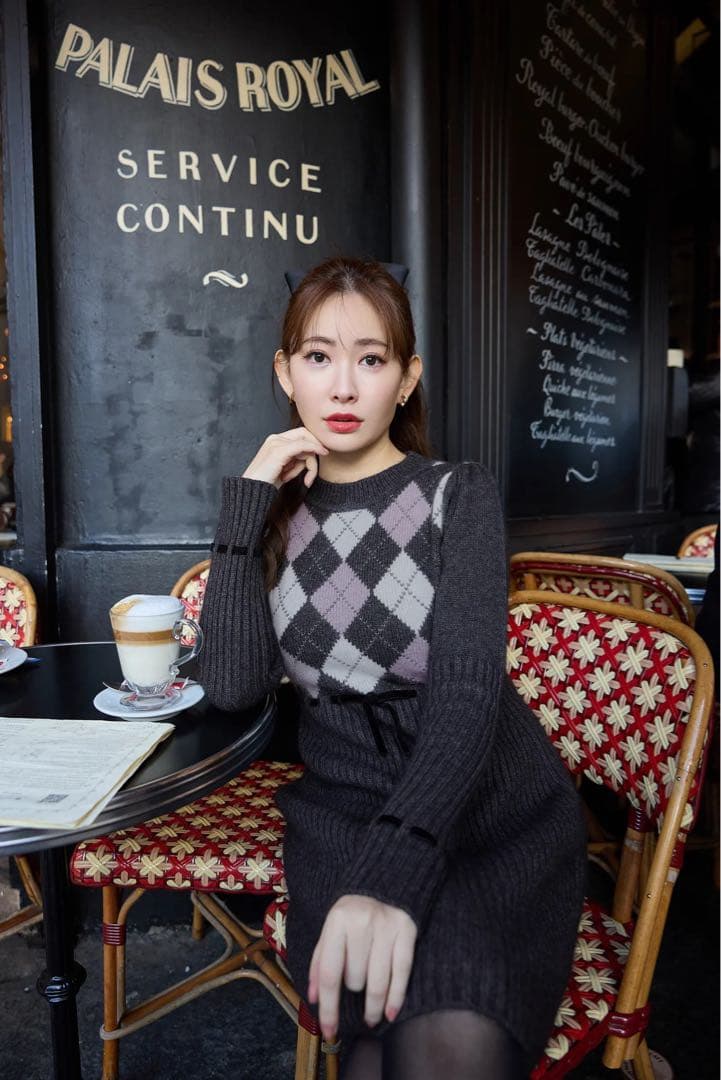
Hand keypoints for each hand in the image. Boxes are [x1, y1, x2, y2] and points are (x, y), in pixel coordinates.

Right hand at [242, 428, 328, 489]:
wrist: (252, 490)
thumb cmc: (267, 482)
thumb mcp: (285, 468)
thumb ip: (296, 459)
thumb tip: (311, 456)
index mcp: (275, 441)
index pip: (300, 435)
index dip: (314, 443)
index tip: (323, 454)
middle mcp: (275, 438)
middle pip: (305, 436)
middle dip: (316, 449)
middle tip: (316, 469)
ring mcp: (276, 443)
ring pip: (306, 444)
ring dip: (311, 464)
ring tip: (303, 480)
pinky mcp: (279, 451)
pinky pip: (303, 446)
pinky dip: (314, 449)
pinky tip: (321, 454)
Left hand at [308, 895, 416, 1040]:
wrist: (384, 880)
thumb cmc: (351, 913)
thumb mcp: (329, 930)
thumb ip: (319, 963)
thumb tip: (313, 999)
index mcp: (336, 921)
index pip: (330, 974)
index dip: (328, 1008)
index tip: (329, 1031)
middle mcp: (361, 923)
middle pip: (355, 979)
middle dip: (353, 990)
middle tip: (355, 985)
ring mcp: (386, 926)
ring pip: (377, 982)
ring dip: (373, 1007)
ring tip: (371, 1016)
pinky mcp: (407, 930)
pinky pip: (401, 973)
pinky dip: (395, 998)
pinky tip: (390, 1014)